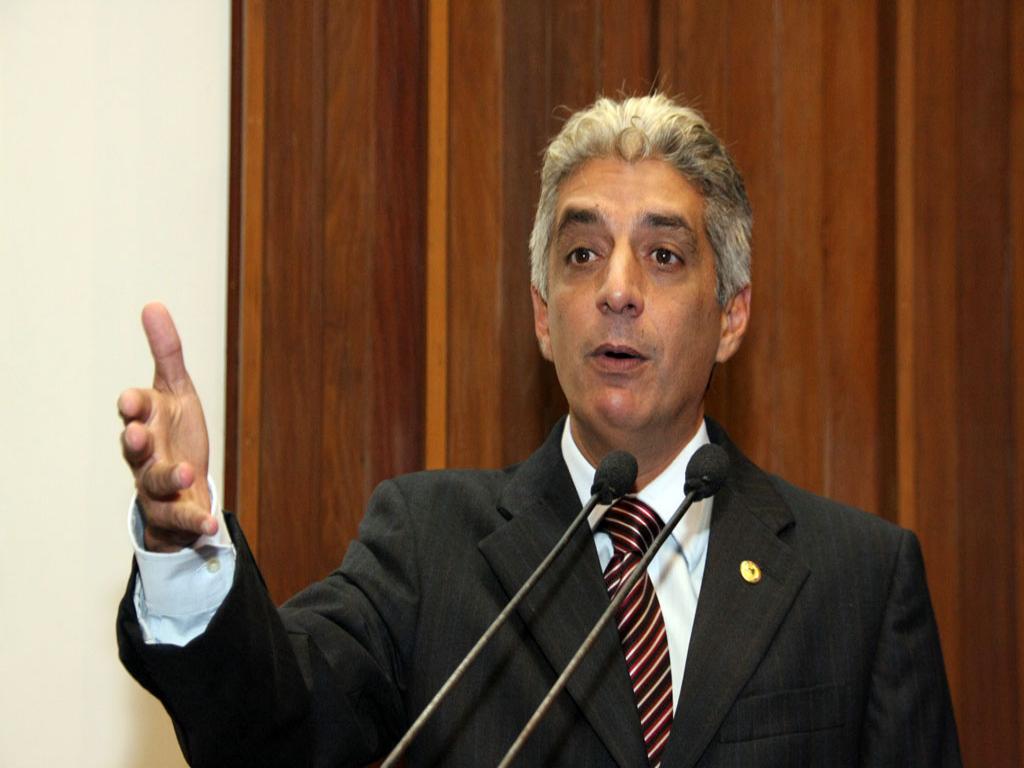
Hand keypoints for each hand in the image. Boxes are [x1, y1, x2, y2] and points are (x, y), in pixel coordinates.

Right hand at [118, 303, 214, 551]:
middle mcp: (145, 455)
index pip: (135, 411)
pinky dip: (194, 520)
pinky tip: (210, 522)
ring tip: (186, 470)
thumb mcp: (176, 392)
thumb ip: (167, 353)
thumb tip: (153, 304)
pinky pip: (181, 518)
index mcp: (147, 422)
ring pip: (154, 483)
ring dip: (168, 476)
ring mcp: (155, 486)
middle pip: (133, 449)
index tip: (132, 400)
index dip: (132, 406)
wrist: (181, 484)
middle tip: (136, 434)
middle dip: (134, 441)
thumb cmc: (174, 432)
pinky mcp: (172, 513)